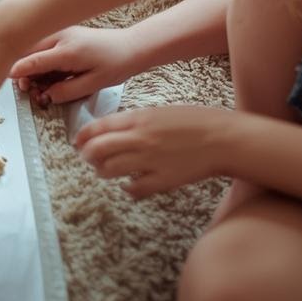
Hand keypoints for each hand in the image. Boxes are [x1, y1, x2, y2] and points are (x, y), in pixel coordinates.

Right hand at [10, 25, 140, 107]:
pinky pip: (40, 45)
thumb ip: (67, 92)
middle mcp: (61, 36)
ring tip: (38, 84)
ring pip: (31, 46)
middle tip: (28, 88)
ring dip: (29, 64)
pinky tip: (46, 73)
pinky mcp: (60, 32)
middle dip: (22, 70)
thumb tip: (45, 96)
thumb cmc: (115, 65)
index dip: (19, 70)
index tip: (7, 77)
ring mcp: (60, 31)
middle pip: (27, 50)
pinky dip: (37, 59)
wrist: (129, 46)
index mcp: (69, 50)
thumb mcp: (94, 84)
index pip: (35, 59)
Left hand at [75, 105, 233, 197]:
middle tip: (87, 158)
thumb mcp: (161, 111)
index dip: (83, 135)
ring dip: (103, 171)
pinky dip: (128, 188)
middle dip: (87, 155)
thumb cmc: (196, 121)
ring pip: (110, 170)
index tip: (78, 141)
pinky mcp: (163, 180)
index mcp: (139, 118)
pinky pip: (134, 189)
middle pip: (98, 149)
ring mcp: (150, 160)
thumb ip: (136, 120)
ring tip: (105, 171)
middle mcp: (140, 138)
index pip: (99, 127)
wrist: (224, 139)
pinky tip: (129, 185)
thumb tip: (114, 130)